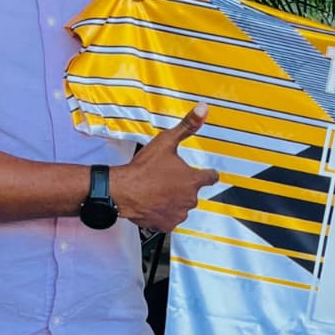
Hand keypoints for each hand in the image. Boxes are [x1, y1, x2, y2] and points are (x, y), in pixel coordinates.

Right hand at [109, 104, 218, 231]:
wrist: (123, 191)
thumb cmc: (143, 169)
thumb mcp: (166, 141)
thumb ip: (187, 126)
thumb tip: (203, 110)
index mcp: (193, 180)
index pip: (211, 177)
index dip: (207, 174)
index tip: (206, 174)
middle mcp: (190, 199)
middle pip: (193, 192)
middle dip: (183, 186)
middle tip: (167, 179)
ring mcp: (178, 213)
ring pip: (181, 206)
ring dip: (174, 200)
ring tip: (159, 190)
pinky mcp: (167, 224)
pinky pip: (169, 219)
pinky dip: (163, 213)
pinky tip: (153, 203)